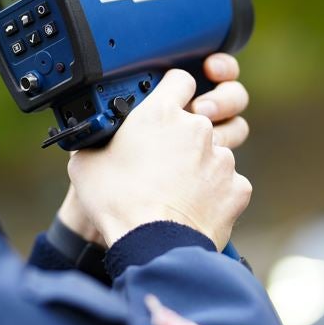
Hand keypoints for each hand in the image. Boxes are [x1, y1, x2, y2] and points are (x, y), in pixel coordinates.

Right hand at [67, 68, 251, 249]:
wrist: (151, 244)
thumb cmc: (117, 203)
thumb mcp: (86, 162)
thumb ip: (98, 139)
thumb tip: (92, 139)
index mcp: (160, 114)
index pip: (180, 80)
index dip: (174, 90)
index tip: (169, 101)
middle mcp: (197, 128)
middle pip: (200, 119)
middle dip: (186, 135)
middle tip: (167, 157)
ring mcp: (222, 158)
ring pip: (215, 153)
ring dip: (200, 166)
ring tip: (177, 191)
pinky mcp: (237, 187)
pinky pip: (229, 184)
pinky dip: (215, 194)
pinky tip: (194, 207)